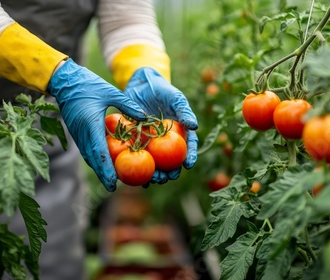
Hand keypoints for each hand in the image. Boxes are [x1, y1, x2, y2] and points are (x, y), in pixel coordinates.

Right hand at [48, 58, 145, 191]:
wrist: (65, 81)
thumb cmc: (88, 84)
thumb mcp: (110, 92)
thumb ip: (128, 105)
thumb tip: (145, 118)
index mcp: (91, 125)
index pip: (99, 152)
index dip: (106, 169)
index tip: (113, 182)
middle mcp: (83, 134)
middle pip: (93, 160)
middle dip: (102, 175)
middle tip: (112, 188)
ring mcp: (78, 135)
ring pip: (89, 157)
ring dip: (98, 169)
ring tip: (109, 180)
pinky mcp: (77, 133)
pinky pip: (86, 150)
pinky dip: (94, 159)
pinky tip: (102, 164)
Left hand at [124, 67, 198, 184]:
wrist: (141, 84)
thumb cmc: (162, 90)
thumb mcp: (175, 98)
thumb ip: (184, 111)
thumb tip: (194, 126)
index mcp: (180, 132)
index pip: (188, 146)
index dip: (189, 156)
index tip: (188, 165)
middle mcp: (166, 141)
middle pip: (170, 161)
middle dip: (170, 172)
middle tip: (167, 178)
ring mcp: (151, 143)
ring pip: (154, 163)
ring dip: (154, 174)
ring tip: (153, 180)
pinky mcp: (136, 141)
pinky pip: (136, 155)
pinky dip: (136, 166)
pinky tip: (135, 176)